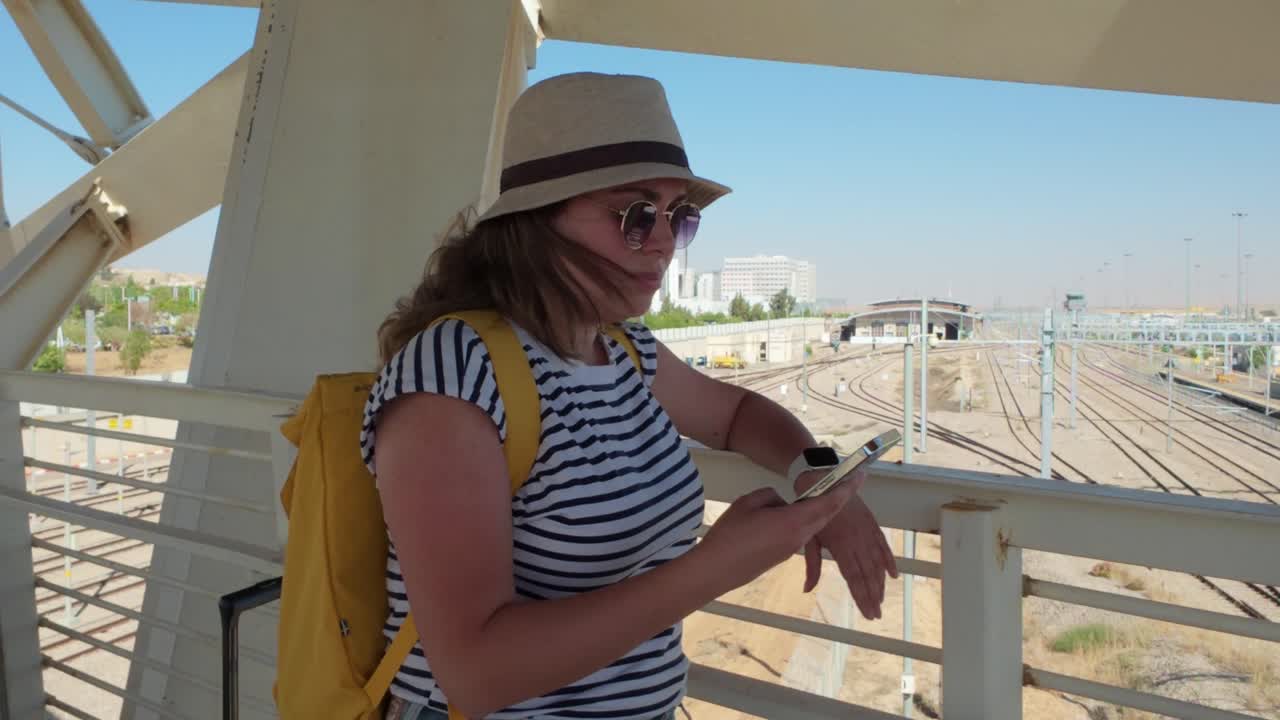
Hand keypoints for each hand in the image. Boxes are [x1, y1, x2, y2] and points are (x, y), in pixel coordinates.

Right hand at [698, 479, 858, 593]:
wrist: (715, 570)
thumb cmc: (729, 535)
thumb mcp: (749, 502)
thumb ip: (772, 496)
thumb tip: (783, 504)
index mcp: (793, 521)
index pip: (830, 502)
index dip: (847, 488)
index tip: (861, 475)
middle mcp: (799, 536)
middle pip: (826, 514)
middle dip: (835, 498)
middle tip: (840, 480)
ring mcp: (792, 549)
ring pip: (811, 524)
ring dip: (812, 510)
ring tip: (795, 497)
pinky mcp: (783, 556)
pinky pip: (798, 534)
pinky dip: (797, 522)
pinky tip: (774, 518)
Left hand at [795, 469, 898, 619]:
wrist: (822, 479)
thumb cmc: (811, 509)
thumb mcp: (809, 538)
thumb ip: (812, 565)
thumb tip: (807, 588)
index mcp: (840, 545)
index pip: (854, 577)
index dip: (862, 597)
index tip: (868, 612)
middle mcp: (856, 540)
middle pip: (868, 574)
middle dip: (873, 596)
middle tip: (876, 613)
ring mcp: (866, 531)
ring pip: (877, 562)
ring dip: (880, 582)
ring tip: (881, 599)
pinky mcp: (871, 522)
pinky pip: (882, 544)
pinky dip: (888, 560)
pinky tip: (893, 574)